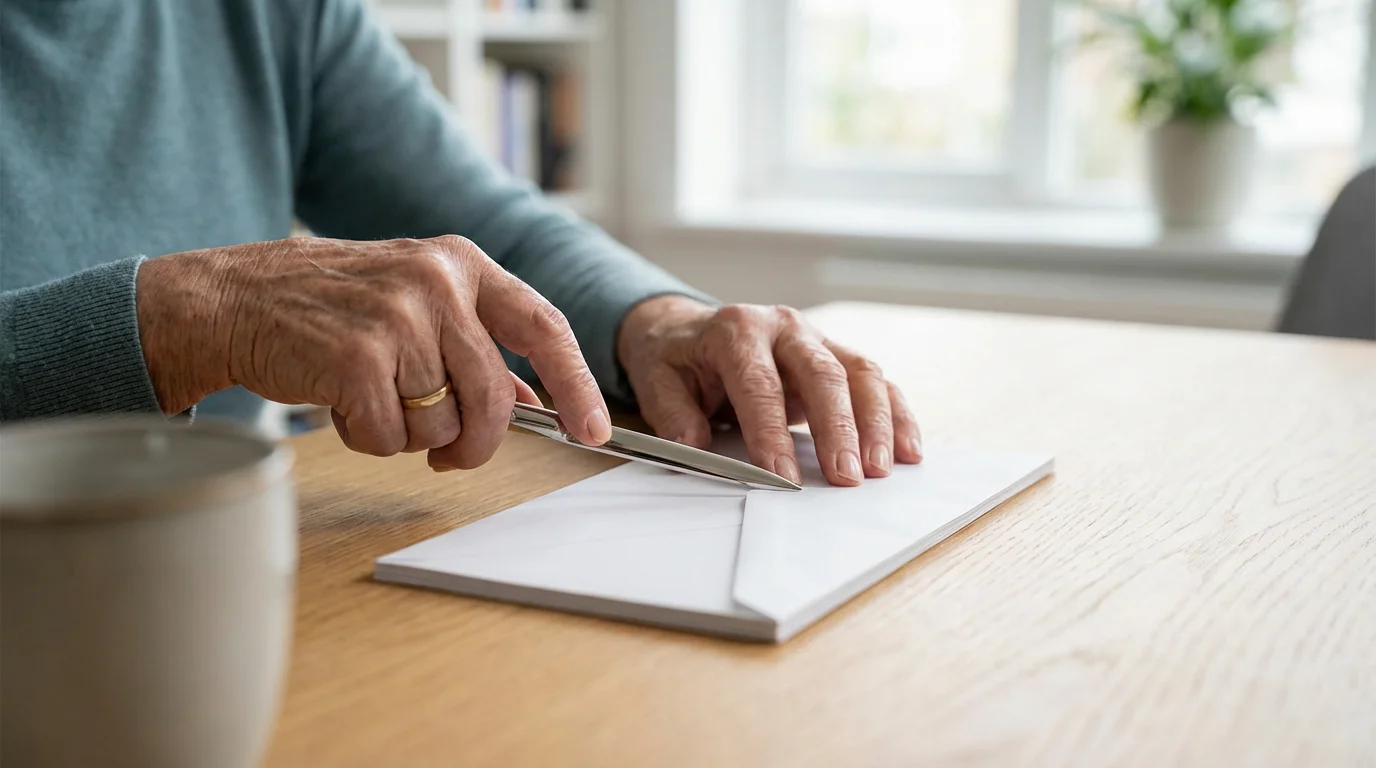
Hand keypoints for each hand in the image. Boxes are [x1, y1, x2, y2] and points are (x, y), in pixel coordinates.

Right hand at [136, 236, 610, 469]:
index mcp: (460, 263)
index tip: (594, 429)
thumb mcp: (414, 302)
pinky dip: (366, 439)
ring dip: (408, 434)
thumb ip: (476, 344)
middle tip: (446, 451)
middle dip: (474, 441)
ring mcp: (398, 317)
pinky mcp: (357, 357)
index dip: (576, 384)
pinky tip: (340, 402)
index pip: (544, 325)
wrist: (230, 299)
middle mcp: (436, 282)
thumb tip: (537, 401)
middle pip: (494, 398)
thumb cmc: (328, 308)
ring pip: (441, 424)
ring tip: (371, 396)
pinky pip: (390, 438)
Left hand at [616, 296, 921, 486]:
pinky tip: (908, 449)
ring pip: (860, 373)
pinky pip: (876, 382)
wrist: (687, 329)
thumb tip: (694, 448)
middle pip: (822, 374)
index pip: (760, 383)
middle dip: (838, 428)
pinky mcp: (836, 355)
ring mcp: (816, 338)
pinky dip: (895, 415)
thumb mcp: (657, 380)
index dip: (771, 432)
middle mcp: (783, 327)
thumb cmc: (675, 358)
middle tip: (847, 477)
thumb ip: (673, 414)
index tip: (781, 476)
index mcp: (736, 330)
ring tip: (882, 469)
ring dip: (876, 423)